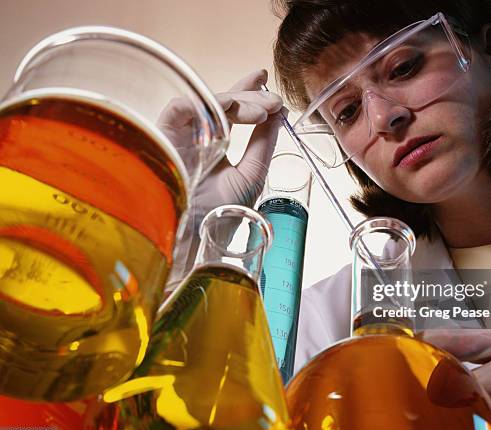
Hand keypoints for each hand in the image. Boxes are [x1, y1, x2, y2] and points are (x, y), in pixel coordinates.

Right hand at [158, 69, 282, 290]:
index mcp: (214, 146)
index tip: (265, 80)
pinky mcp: (163, 136)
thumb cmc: (223, 214)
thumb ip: (265, 142)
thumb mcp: (253, 173)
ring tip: (264, 110)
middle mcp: (196, 138)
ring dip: (240, 100)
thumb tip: (279, 111)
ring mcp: (180, 136)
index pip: (230, 112)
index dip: (246, 92)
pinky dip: (214, 104)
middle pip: (220, 102)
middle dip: (250, 94)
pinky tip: (240, 112)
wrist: (199, 239)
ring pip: (206, 101)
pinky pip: (184, 107)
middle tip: (273, 101)